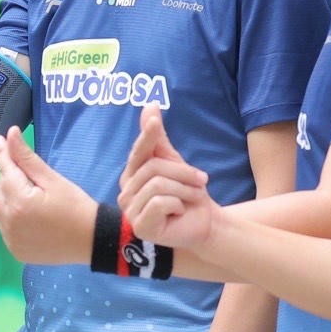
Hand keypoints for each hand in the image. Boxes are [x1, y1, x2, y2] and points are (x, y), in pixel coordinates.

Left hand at [0, 127, 94, 264]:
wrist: (94, 241)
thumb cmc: (76, 206)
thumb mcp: (53, 180)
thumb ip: (27, 158)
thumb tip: (10, 134)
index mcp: (19, 202)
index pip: (4, 171)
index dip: (2, 154)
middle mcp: (9, 223)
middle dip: (7, 182)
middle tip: (29, 182)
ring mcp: (10, 240)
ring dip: (8, 201)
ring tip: (32, 202)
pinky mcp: (15, 251)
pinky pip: (4, 228)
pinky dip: (13, 219)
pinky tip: (33, 219)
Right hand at [117, 105, 217, 247]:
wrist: (205, 222)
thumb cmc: (188, 193)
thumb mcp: (174, 162)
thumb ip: (158, 138)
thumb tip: (149, 105)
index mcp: (131, 175)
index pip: (139, 151)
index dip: (147, 135)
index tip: (155, 119)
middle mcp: (125, 193)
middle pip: (153, 167)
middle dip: (183, 172)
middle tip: (202, 181)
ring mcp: (130, 211)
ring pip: (158, 185)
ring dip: (184, 189)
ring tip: (193, 197)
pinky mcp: (141, 226)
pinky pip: (160, 203)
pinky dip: (178, 204)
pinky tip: (180, 212)